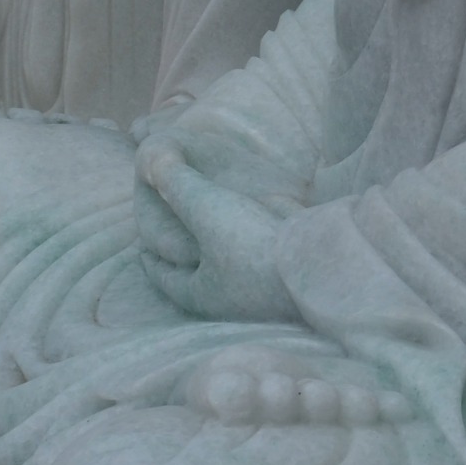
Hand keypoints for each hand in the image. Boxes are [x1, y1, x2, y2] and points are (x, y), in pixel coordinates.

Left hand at [135, 133, 298, 321]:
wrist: (321, 263)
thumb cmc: (254, 242)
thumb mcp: (207, 207)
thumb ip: (177, 184)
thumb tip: (149, 160)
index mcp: (201, 294)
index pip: (164, 277)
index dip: (151, 259)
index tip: (144, 247)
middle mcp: (230, 304)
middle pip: (197, 278)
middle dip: (187, 260)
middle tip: (179, 239)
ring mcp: (262, 297)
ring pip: (229, 273)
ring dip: (220, 255)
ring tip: (217, 232)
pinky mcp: (289, 283)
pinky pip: (258, 265)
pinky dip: (249, 251)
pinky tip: (258, 234)